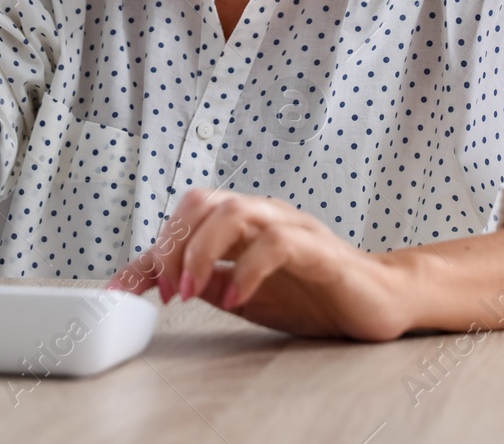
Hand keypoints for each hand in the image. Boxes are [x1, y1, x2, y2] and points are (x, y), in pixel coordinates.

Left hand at [107, 188, 415, 340]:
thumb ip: (205, 282)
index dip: (147, 255)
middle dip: (172, 247)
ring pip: (235, 211)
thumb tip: (156, 282)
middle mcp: (264, 214)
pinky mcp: (320, 250)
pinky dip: (248, 269)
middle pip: (202, 201)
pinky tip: (238, 299)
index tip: (122, 291)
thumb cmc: (313, 293)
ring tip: (191, 294)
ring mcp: (293, 226)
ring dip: (201, 253)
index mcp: (242, 222)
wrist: (380, 302)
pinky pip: (278, 243)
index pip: (183, 220)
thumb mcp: (243, 293)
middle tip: (168, 293)